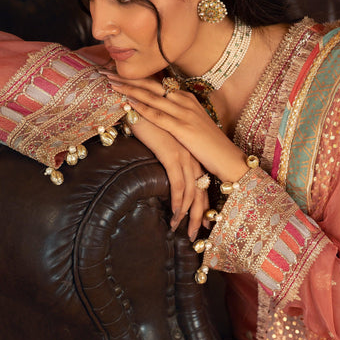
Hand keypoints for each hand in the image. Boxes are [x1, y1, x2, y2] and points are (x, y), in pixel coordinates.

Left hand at [101, 71, 247, 183]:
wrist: (228, 158)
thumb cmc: (210, 146)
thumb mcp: (193, 125)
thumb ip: (177, 117)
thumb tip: (159, 114)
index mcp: (186, 98)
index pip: (156, 83)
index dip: (135, 76)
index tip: (116, 71)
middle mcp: (185, 100)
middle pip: (151, 85)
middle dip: (127, 77)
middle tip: (105, 70)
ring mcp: (184, 113)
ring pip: (151, 97)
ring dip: (129, 88)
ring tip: (109, 82)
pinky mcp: (183, 128)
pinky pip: (158, 115)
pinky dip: (142, 107)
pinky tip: (128, 102)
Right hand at [118, 108, 208, 240]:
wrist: (137, 103)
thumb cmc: (146, 123)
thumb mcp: (160, 144)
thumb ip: (167, 158)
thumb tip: (165, 177)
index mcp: (190, 153)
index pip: (201, 184)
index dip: (203, 205)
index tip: (202, 223)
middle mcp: (191, 155)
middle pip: (200, 192)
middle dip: (199, 216)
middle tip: (195, 235)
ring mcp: (184, 155)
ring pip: (192, 193)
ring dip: (187, 215)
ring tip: (182, 232)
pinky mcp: (172, 155)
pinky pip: (178, 185)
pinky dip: (178, 203)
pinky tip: (174, 216)